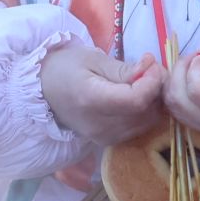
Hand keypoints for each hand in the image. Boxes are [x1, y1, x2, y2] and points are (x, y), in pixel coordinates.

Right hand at [39, 43, 165, 145]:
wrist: (42, 90)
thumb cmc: (65, 67)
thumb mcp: (92, 59)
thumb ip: (124, 69)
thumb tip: (152, 69)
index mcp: (91, 100)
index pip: (136, 100)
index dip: (153, 82)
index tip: (153, 64)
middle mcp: (99, 125)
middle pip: (145, 113)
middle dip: (157, 90)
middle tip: (152, 69)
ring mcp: (104, 137)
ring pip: (146, 122)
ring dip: (153, 102)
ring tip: (144, 81)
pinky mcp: (107, 141)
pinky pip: (138, 128)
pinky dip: (143, 112)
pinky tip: (136, 97)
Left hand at [165, 51, 199, 148]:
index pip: (197, 91)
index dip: (195, 68)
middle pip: (179, 103)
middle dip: (180, 73)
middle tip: (199, 59)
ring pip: (178, 113)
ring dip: (178, 86)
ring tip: (199, 69)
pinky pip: (187, 118)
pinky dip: (183, 98)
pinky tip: (199, 83)